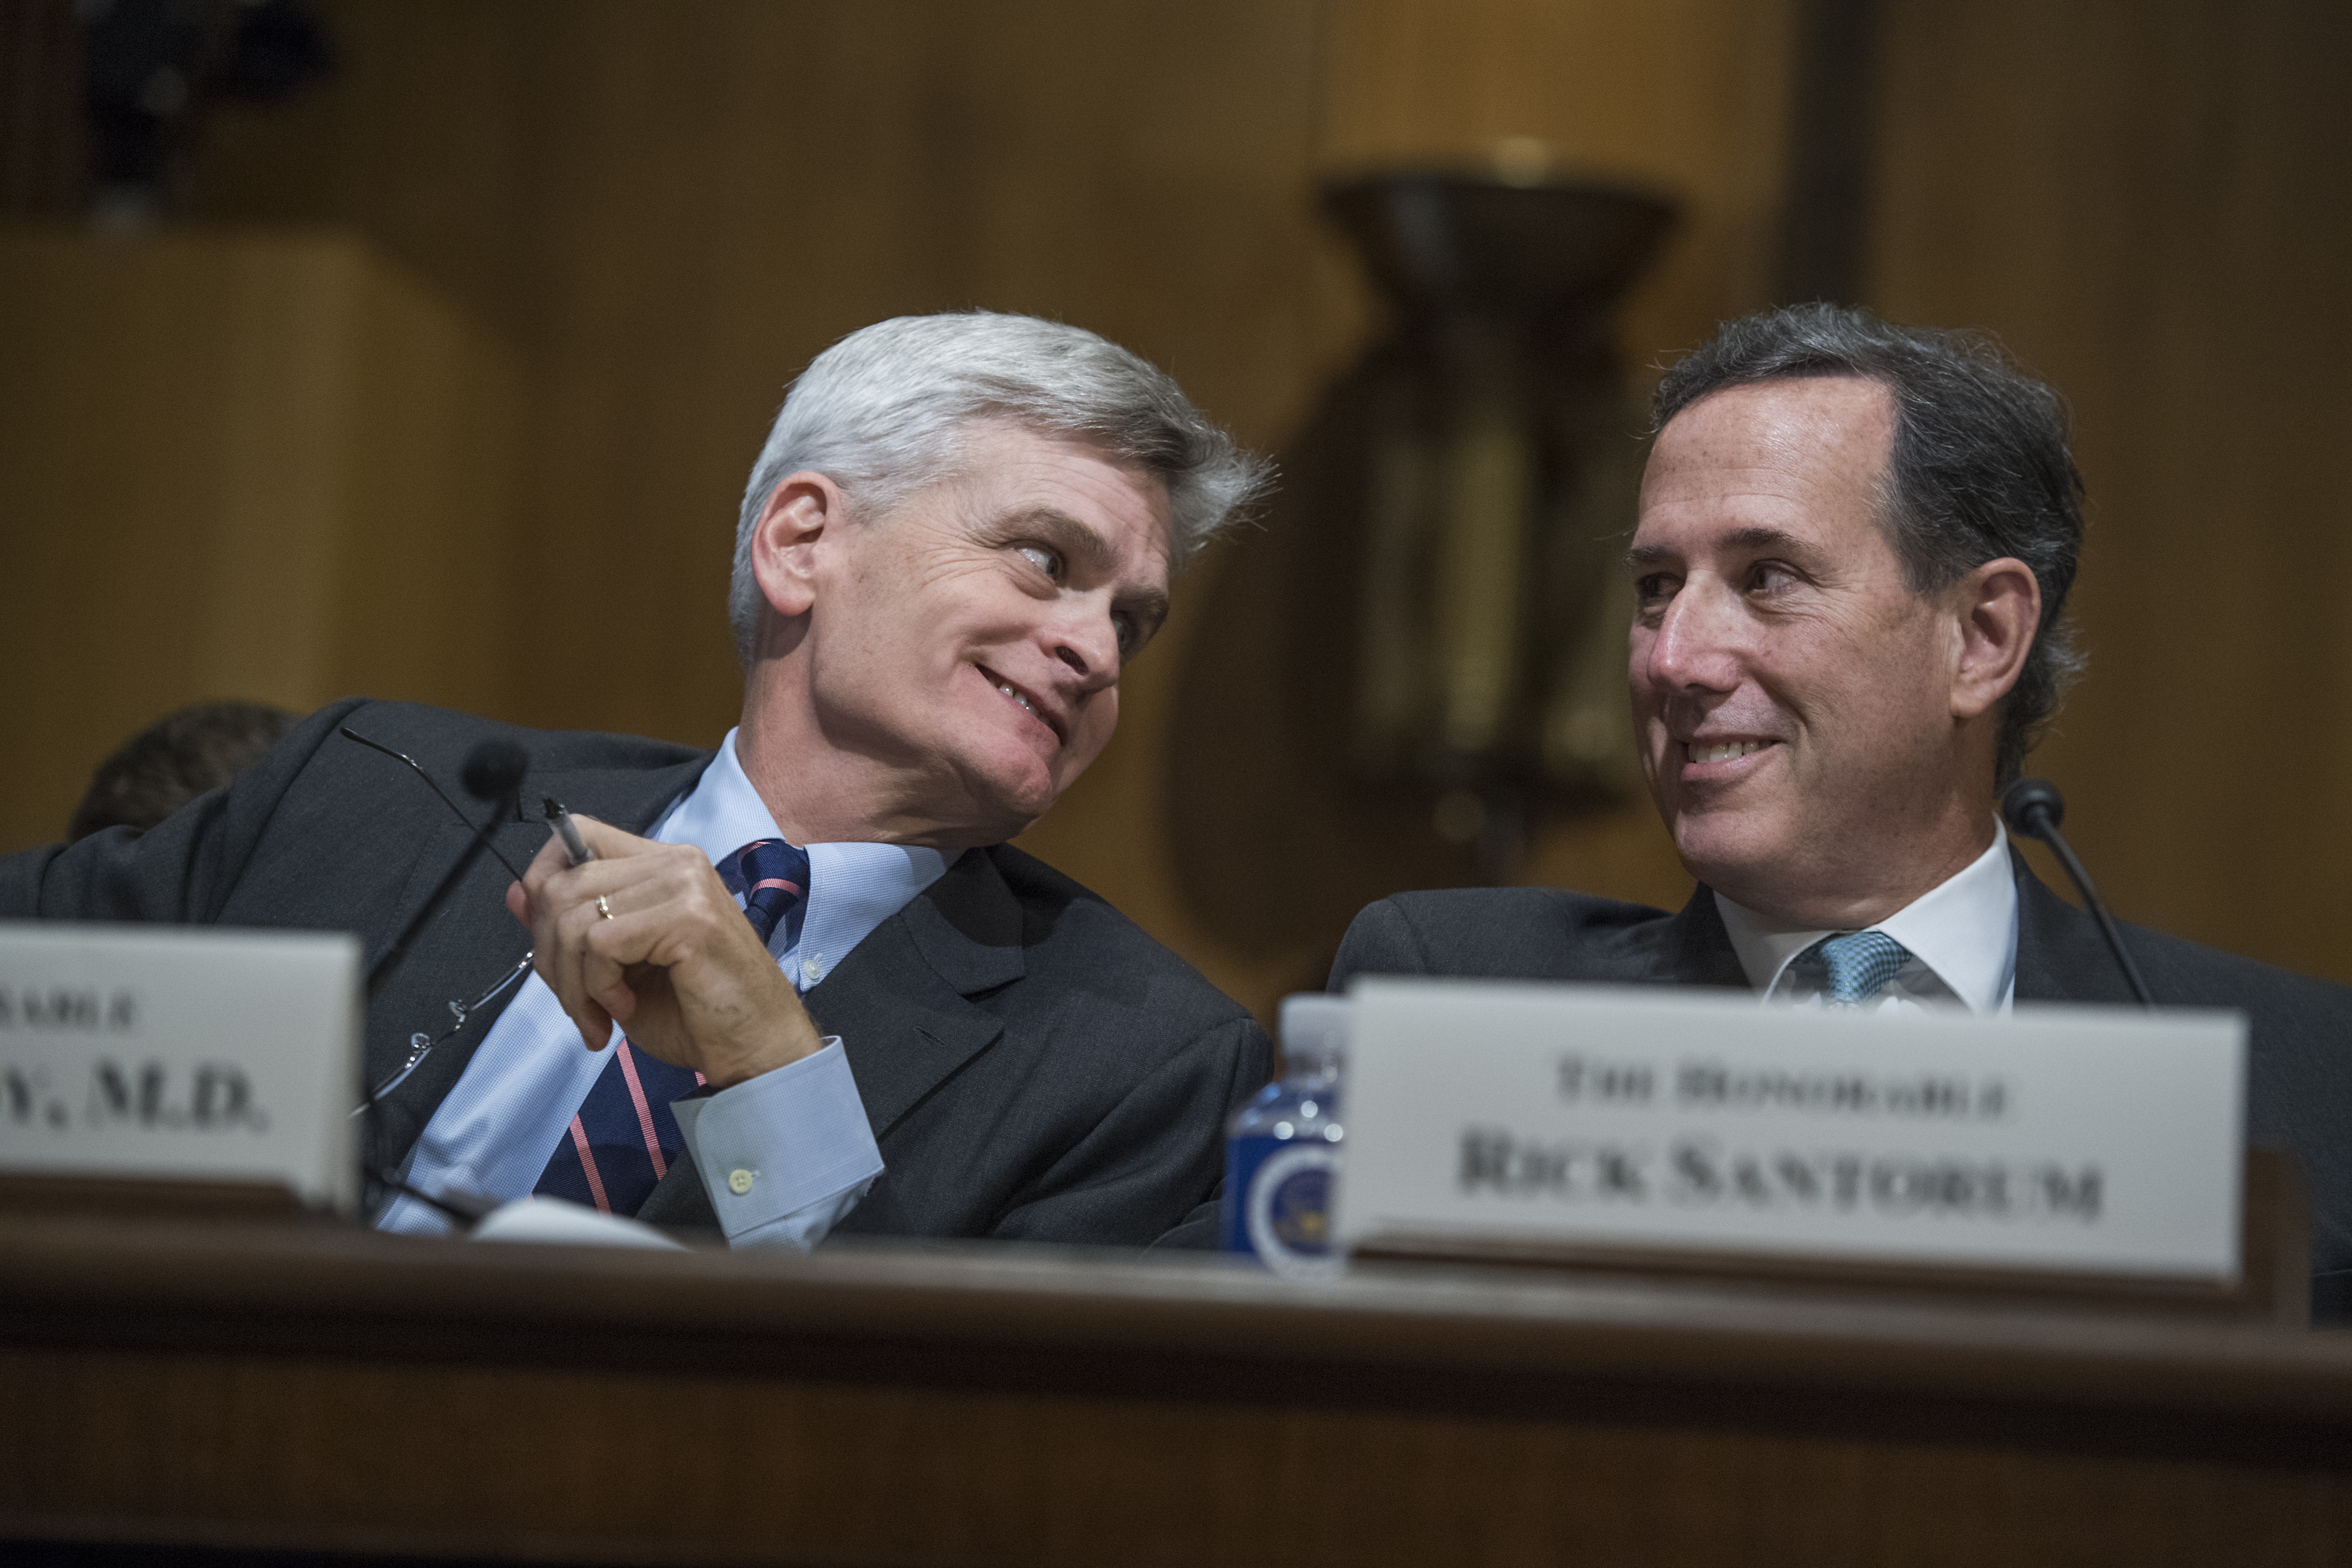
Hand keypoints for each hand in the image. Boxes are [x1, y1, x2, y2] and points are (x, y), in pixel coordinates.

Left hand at [504, 816, 823, 1087]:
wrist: (758, 1049)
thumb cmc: (697, 1013)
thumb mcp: (617, 968)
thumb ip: (572, 928)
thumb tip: (517, 894)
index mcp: (662, 865)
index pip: (578, 835)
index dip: (544, 880)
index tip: (549, 942)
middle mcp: (675, 862)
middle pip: (563, 883)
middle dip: (550, 957)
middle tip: (578, 1004)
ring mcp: (684, 885)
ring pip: (573, 917)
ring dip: (572, 982)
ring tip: (600, 1015)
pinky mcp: (688, 917)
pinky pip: (600, 942)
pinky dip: (599, 987)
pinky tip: (626, 1006)